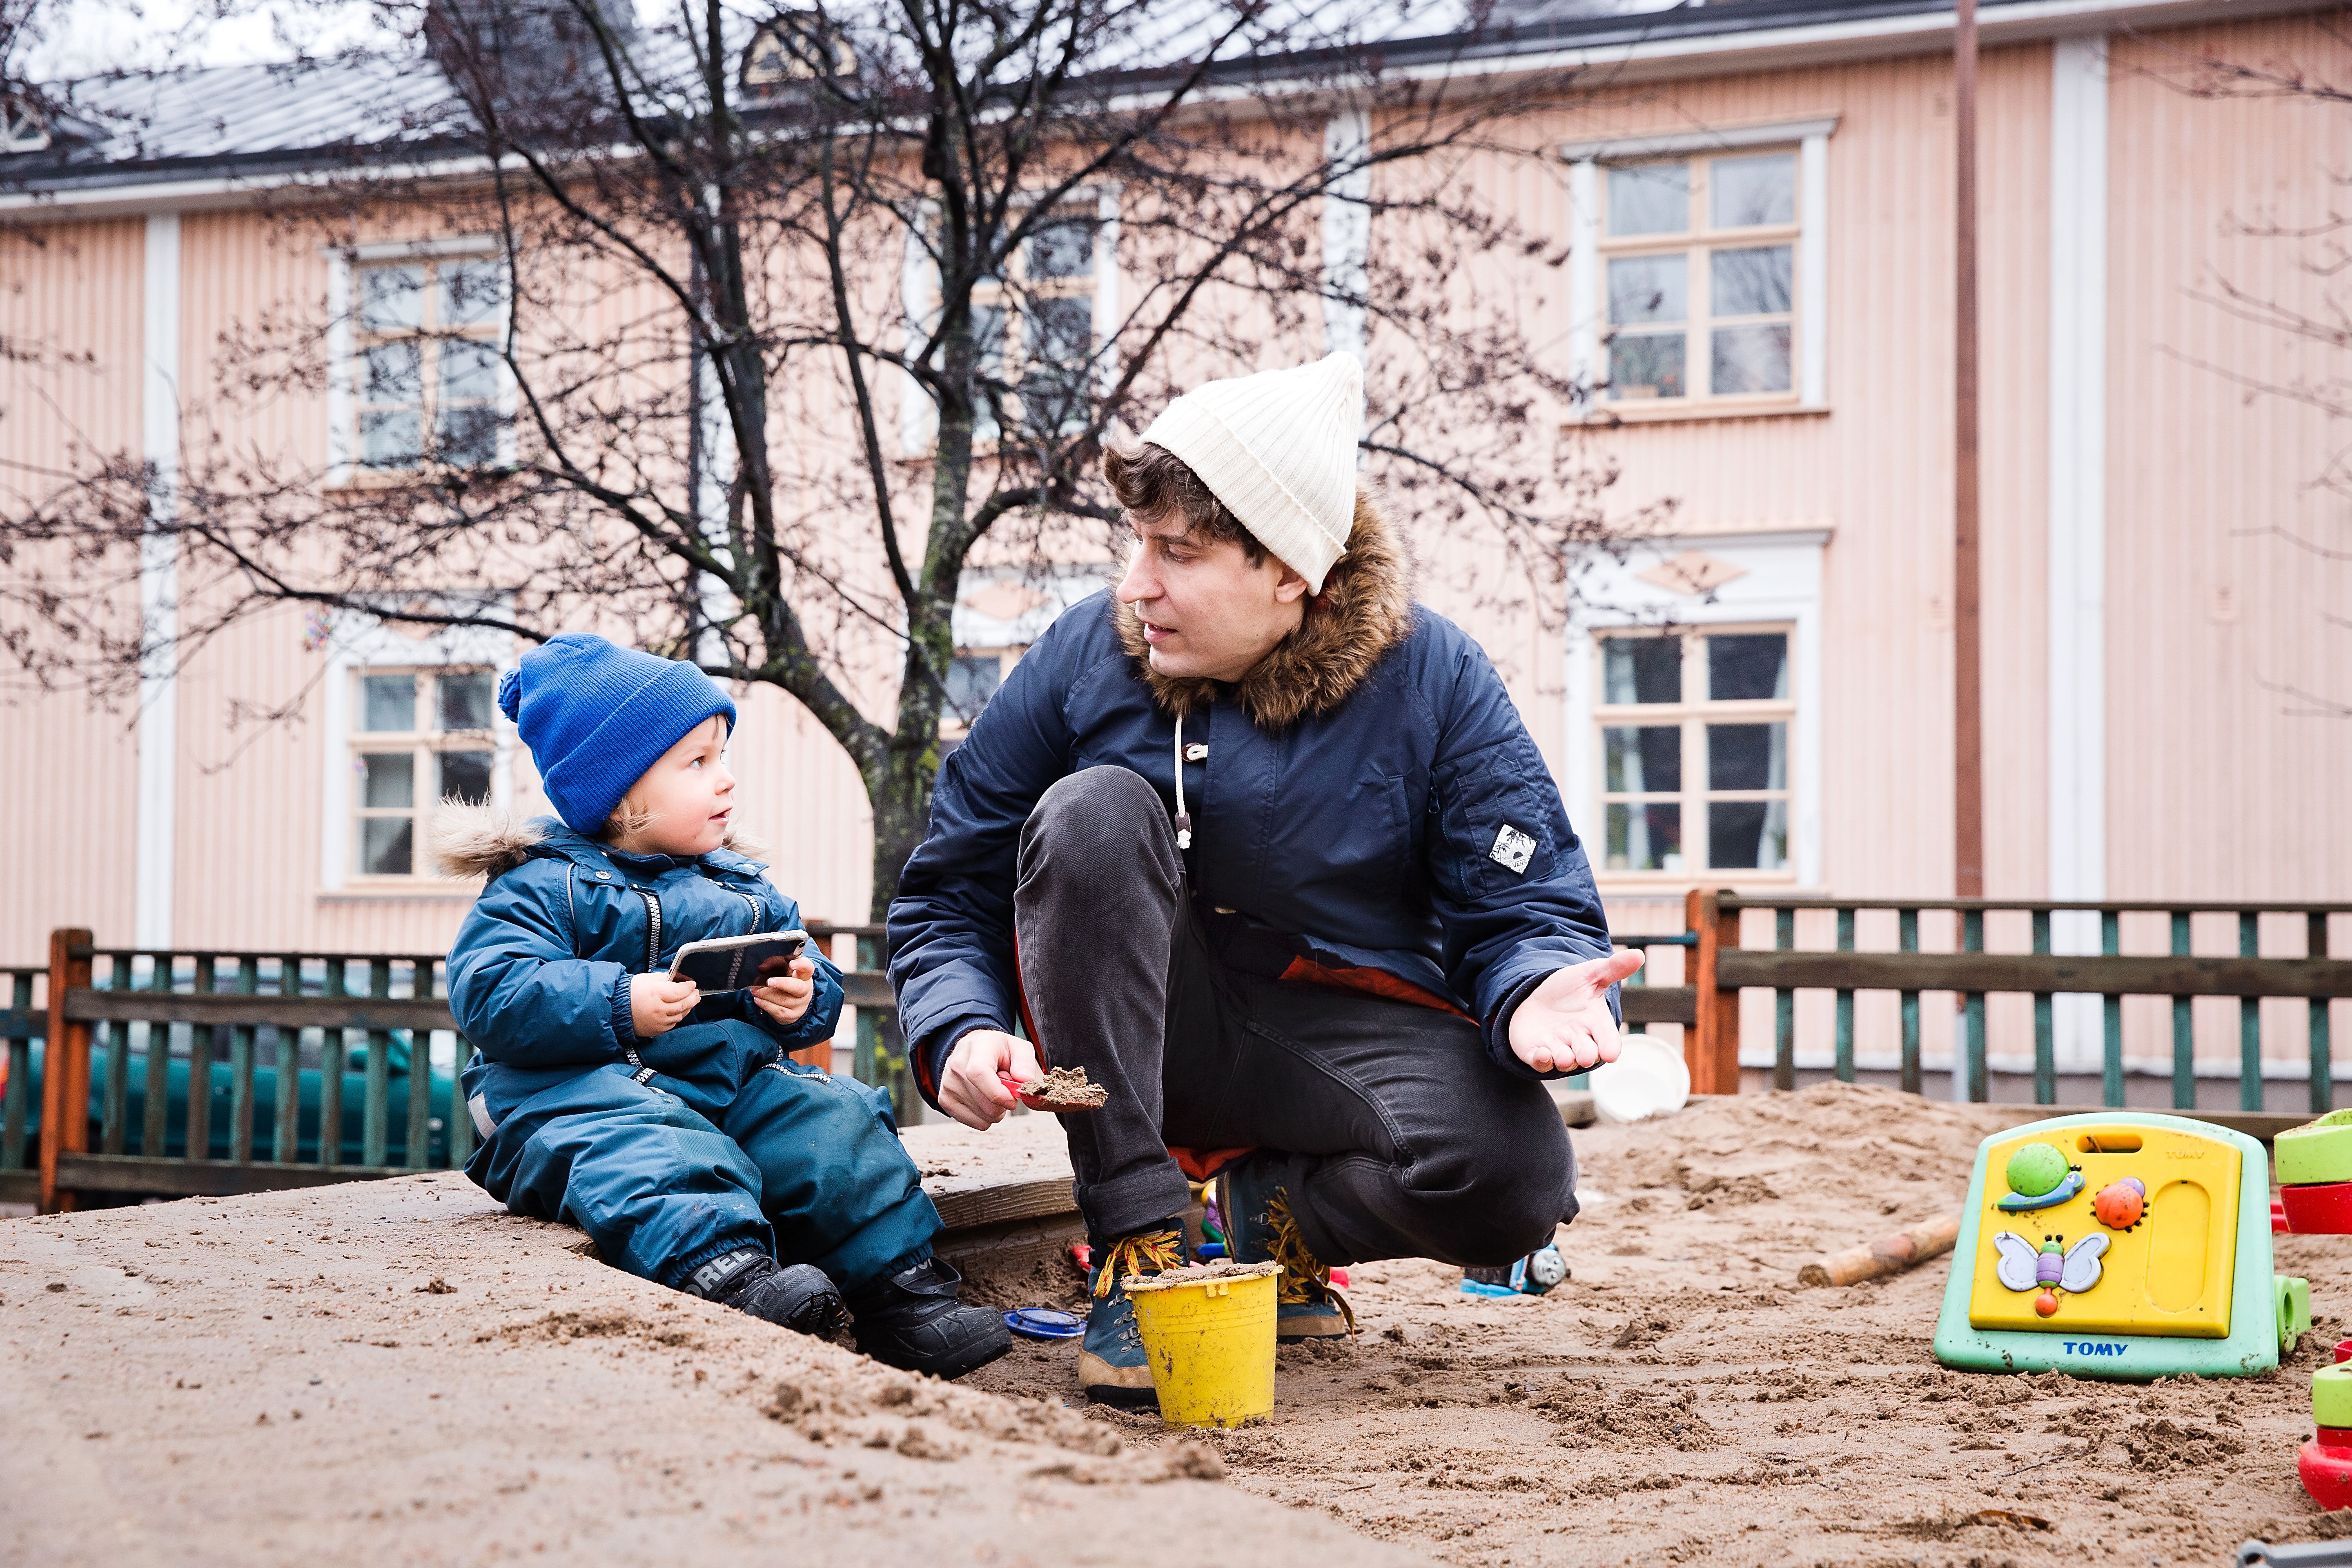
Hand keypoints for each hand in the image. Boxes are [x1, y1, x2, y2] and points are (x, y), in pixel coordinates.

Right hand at [629, 973, 698, 1037]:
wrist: (615, 1010)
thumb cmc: (630, 992)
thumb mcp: (647, 979)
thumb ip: (665, 978)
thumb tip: (680, 979)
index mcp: (655, 993)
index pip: (680, 992)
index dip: (689, 988)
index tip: (692, 984)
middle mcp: (658, 1009)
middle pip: (684, 1005)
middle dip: (693, 998)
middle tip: (696, 993)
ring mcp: (658, 1022)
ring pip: (680, 1015)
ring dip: (687, 1007)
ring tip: (689, 1000)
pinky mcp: (657, 1030)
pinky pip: (673, 1023)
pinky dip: (677, 1016)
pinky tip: (677, 1010)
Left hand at [748, 955, 817, 1027]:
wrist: (793, 1003)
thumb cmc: (787, 982)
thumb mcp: (782, 970)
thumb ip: (773, 964)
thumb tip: (761, 968)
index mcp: (805, 975)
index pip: (807, 967)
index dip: (800, 965)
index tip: (791, 964)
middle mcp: (805, 990)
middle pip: (797, 987)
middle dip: (781, 983)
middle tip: (769, 981)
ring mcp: (800, 1005)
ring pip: (783, 1000)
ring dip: (766, 994)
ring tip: (755, 990)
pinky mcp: (792, 1015)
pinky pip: (778, 1011)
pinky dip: (765, 1005)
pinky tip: (758, 999)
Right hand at [939, 1028, 1042, 1130]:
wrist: (972, 1049)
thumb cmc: (998, 1050)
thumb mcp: (1018, 1048)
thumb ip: (1025, 1063)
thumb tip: (1025, 1082)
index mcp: (977, 1048)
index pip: (979, 1074)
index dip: (998, 1094)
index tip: (1012, 1101)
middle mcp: (957, 1065)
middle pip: (985, 1103)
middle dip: (1004, 1104)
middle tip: (1006, 1089)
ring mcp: (948, 1084)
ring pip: (983, 1117)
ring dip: (996, 1110)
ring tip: (993, 1091)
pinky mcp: (945, 1100)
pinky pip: (976, 1123)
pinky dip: (986, 1117)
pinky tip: (984, 1099)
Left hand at [1506, 949, 1645, 1073]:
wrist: (1537, 994)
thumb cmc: (1569, 988)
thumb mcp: (1590, 975)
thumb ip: (1613, 968)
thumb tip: (1639, 954)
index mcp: (1595, 1023)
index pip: (1608, 1039)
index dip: (1610, 1046)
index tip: (1611, 1054)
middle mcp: (1578, 1040)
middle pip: (1587, 1054)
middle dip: (1587, 1055)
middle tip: (1586, 1056)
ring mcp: (1557, 1048)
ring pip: (1564, 1061)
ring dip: (1564, 1059)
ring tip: (1564, 1056)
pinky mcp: (1536, 1053)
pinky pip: (1540, 1062)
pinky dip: (1541, 1061)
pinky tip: (1541, 1054)